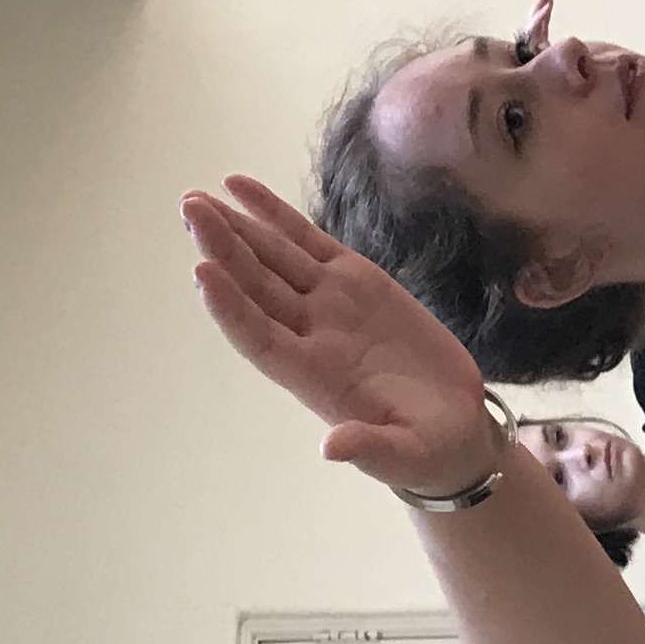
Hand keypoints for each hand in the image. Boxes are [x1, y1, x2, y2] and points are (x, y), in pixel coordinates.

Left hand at [184, 177, 504, 496]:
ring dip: (237, 227)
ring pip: (273, 258)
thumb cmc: (426, 450)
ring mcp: (330, 304)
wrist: (452, 427)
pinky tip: (241, 188)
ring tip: (199, 198)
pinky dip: (276, 214)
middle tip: (191, 210)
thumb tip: (333, 449)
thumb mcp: (405, 455)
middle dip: (224, 248)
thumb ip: (371, 449)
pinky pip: (307, 241)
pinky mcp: (356, 281)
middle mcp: (311, 335)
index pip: (260, 336)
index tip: (203, 272)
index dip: (231, 307)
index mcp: (314, 376)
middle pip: (256, 287)